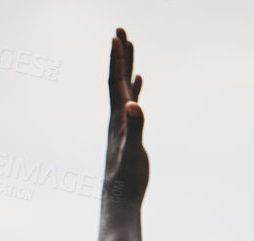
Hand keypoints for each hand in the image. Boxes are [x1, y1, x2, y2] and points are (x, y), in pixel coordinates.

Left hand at [104, 28, 147, 205]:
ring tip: (130, 47)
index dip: (116, 58)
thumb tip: (134, 106)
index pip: (115, 81)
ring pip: (124, 88)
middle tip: (121, 30)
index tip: (117, 35)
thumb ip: (135, 127)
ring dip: (127, 67)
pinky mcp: (129, 132)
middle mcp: (117, 116)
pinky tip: (138, 82)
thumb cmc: (127, 178)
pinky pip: (131, 103)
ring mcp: (122, 123)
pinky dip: (134, 89)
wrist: (120, 198)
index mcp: (117, 117)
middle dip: (120, 54)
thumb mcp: (133, 151)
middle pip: (117, 78)